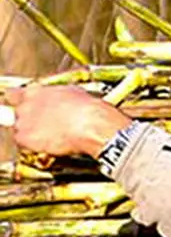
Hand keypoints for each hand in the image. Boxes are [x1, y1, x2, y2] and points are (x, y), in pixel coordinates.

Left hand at [4, 84, 131, 158]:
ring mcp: (24, 122)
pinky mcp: (26, 138)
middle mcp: (26, 105)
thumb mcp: (72, 93)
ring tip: (51, 134)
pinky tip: (50, 143)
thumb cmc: (88, 110)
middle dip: (30, 118)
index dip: (20, 100)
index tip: (25, 104)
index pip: (13, 94)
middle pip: (18, 113)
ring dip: (33, 131)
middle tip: (46, 122)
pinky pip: (24, 143)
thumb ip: (57, 96)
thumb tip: (59, 99)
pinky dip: (34, 144)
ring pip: (21, 128)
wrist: (91, 125)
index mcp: (36, 92)